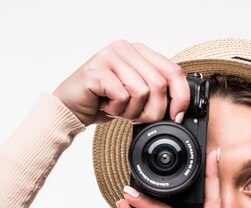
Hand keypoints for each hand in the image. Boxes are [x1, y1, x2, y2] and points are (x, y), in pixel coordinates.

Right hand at [53, 40, 189, 125]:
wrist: (70, 108)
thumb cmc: (104, 101)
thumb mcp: (136, 95)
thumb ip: (156, 92)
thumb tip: (180, 109)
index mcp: (139, 51)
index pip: (173, 71)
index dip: (181, 96)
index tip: (177, 116)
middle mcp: (125, 48)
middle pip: (159, 84)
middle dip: (152, 111)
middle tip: (136, 117)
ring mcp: (109, 56)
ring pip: (142, 92)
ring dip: (132, 112)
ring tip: (118, 110)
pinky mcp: (97, 70)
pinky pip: (122, 97)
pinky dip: (117, 110)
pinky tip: (105, 106)